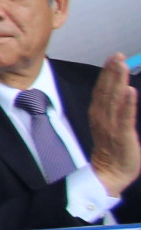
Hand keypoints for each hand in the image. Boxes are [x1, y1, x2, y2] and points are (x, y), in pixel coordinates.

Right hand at [88, 56, 138, 196]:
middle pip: (107, 90)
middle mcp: (102, 117)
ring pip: (114, 100)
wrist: (110, 173)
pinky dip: (127, 104)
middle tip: (118, 55)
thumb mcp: (110, 126)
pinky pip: (125, 117)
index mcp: (99, 114)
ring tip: (122, 66)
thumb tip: (120, 93)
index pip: (102, 89)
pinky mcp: (123, 136)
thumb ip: (114, 110)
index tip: (113, 57)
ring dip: (118, 81)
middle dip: (113, 71)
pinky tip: (130, 91)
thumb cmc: (113, 150)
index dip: (108, 72)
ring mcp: (111, 126)